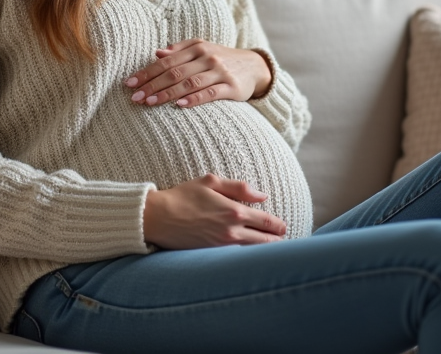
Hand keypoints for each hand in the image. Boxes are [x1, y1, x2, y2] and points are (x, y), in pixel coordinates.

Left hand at [125, 39, 270, 107]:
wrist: (254, 66)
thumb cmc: (221, 58)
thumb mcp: (202, 49)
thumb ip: (180, 50)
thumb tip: (157, 53)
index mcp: (197, 47)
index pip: (166, 61)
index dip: (147, 72)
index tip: (129, 84)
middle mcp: (208, 57)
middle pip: (175, 72)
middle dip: (152, 84)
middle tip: (135, 97)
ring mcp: (220, 72)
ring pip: (189, 83)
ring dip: (168, 93)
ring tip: (150, 102)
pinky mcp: (231, 87)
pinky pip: (210, 93)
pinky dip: (194, 99)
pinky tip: (180, 106)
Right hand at [143, 174, 286, 248]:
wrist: (157, 218)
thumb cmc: (182, 196)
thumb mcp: (211, 182)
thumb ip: (239, 187)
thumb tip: (262, 195)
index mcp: (234, 212)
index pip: (266, 222)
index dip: (278, 225)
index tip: (283, 226)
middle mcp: (231, 231)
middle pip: (265, 241)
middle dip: (276, 239)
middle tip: (281, 238)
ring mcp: (222, 246)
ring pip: (253, 252)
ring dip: (265, 250)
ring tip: (271, 248)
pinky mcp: (212, 255)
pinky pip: (237, 258)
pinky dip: (248, 256)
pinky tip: (250, 255)